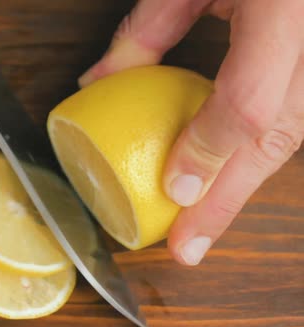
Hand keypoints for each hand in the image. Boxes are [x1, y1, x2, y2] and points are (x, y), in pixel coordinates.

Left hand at [79, 0, 303, 265]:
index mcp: (281, 7)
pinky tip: (224, 182)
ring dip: (241, 187)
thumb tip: (98, 82)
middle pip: (275, 136)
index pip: (249, 101)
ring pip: (288, 137)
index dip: (210, 151)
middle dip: (228, 198)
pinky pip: (290, 120)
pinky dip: (253, 156)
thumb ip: (147, 29)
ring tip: (203, 229)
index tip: (174, 190)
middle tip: (189, 247)